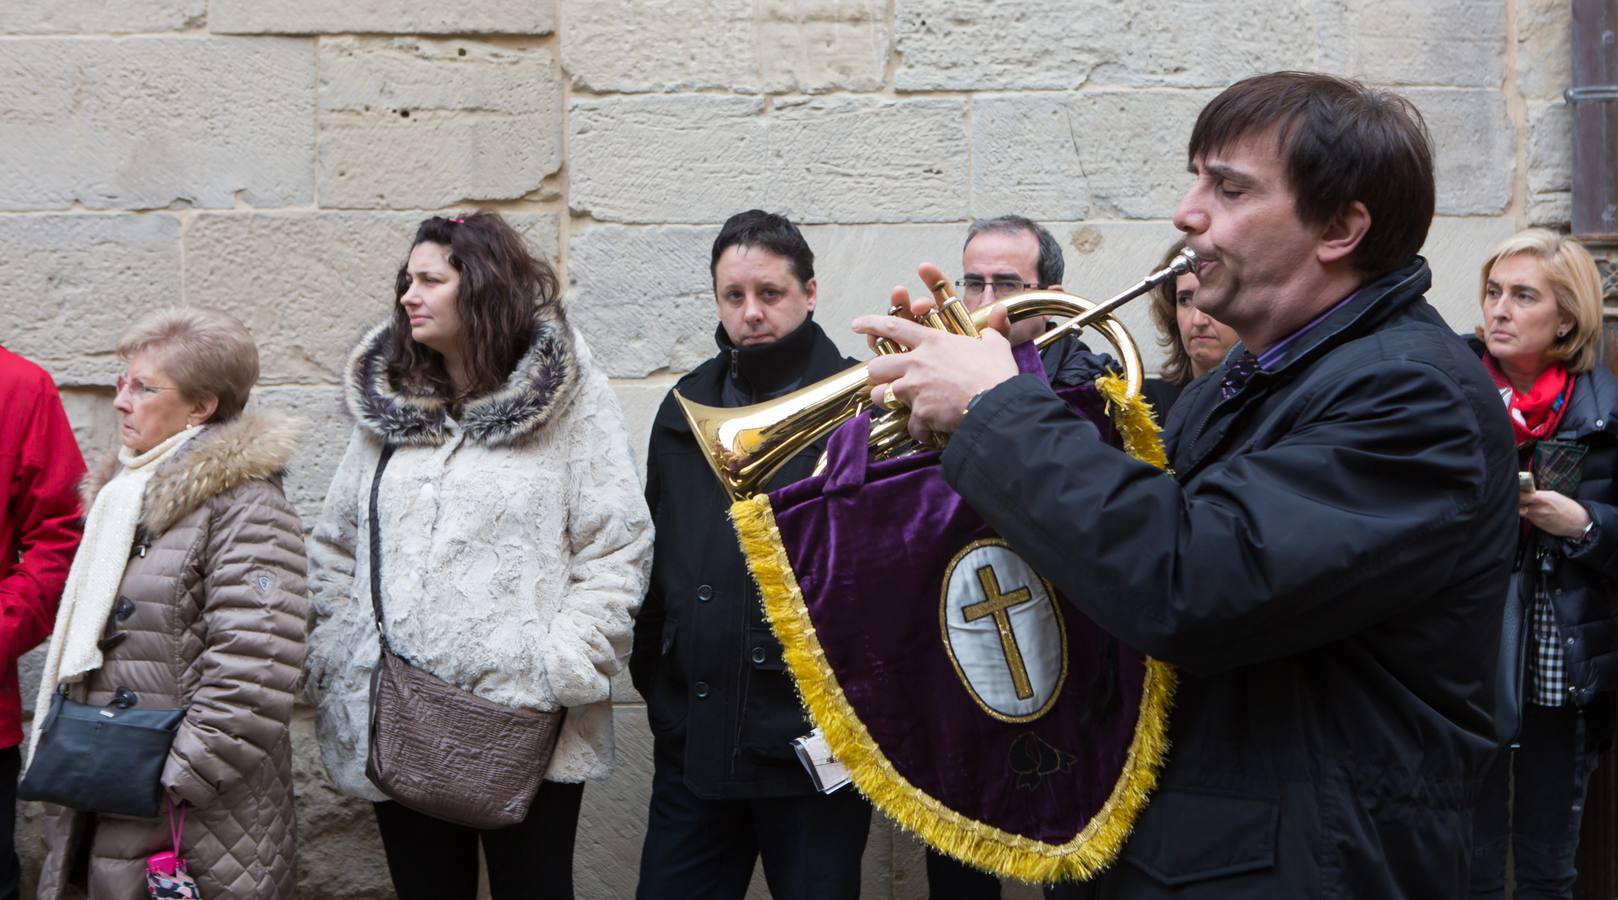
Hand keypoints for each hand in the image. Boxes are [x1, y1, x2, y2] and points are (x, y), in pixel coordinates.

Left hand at [853, 263, 1018, 440]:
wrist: (997, 405)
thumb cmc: (997, 373)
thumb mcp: (995, 345)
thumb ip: (991, 330)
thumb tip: (997, 318)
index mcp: (933, 342)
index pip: (894, 327)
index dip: (872, 323)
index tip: (856, 324)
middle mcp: (917, 363)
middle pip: (877, 367)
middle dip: (878, 374)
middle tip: (886, 379)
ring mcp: (915, 389)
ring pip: (882, 395)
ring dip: (888, 401)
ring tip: (900, 405)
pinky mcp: (919, 413)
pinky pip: (909, 425)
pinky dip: (917, 429)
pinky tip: (927, 430)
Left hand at [1519, 489, 1591, 539]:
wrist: (1578, 522)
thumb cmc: (1567, 506)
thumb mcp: (1553, 495)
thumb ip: (1538, 494)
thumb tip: (1525, 492)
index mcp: (1542, 499)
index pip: (1522, 495)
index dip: (1516, 493)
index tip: (1514, 490)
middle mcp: (1538, 509)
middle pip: (1518, 505)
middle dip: (1516, 501)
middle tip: (1516, 498)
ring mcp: (1537, 518)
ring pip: (1521, 513)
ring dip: (1521, 508)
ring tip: (1525, 505)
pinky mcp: (1538, 526)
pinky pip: (1528, 519)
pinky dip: (1528, 515)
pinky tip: (1534, 513)